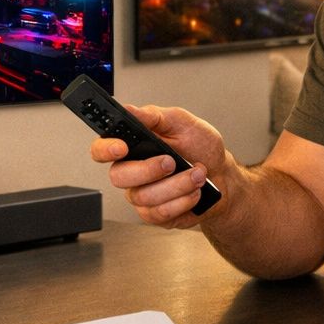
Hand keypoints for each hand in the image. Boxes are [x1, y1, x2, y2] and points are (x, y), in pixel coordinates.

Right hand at [91, 105, 226, 229]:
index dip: (105, 149)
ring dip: (177, 185)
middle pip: (118, 176)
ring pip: (144, 196)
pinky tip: (194, 192)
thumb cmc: (201, 148)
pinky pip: (159, 213)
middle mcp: (132, 171)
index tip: (121, 147)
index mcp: (133, 145)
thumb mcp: (182, 123)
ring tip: (197, 175)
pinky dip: (182, 201)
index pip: (101, 148)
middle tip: (172, 162)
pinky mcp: (154, 214)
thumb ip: (155, 116)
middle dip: (149, 170)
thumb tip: (130, 109)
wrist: (222, 176)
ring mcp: (141, 195)